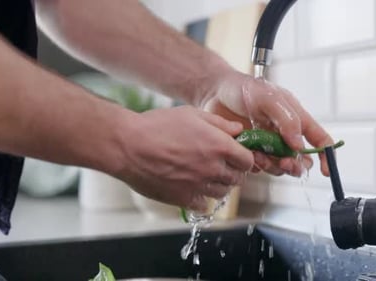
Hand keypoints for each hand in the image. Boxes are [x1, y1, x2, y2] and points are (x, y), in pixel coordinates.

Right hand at [115, 106, 253, 210]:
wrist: (128, 145)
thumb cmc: (156, 126)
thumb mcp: (191, 114)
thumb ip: (219, 123)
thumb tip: (237, 129)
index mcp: (219, 146)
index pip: (248, 161)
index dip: (244, 157)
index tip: (237, 155)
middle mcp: (213, 168)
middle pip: (237, 179)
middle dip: (233, 171)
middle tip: (221, 165)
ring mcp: (198, 186)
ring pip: (222, 193)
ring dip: (219, 185)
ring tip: (206, 175)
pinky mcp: (183, 198)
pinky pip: (203, 205)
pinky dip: (202, 198)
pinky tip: (193, 188)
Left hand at [200, 71, 332, 176]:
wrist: (213, 92)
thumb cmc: (243, 88)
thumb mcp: (267, 97)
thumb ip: (286, 119)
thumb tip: (299, 144)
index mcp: (295, 118)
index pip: (319, 140)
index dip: (327, 156)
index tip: (326, 171)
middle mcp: (284, 134)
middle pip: (300, 160)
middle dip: (295, 166)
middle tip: (284, 163)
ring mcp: (267, 145)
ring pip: (279, 167)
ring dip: (272, 166)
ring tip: (259, 155)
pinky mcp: (250, 152)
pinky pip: (258, 167)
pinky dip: (254, 165)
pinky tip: (245, 153)